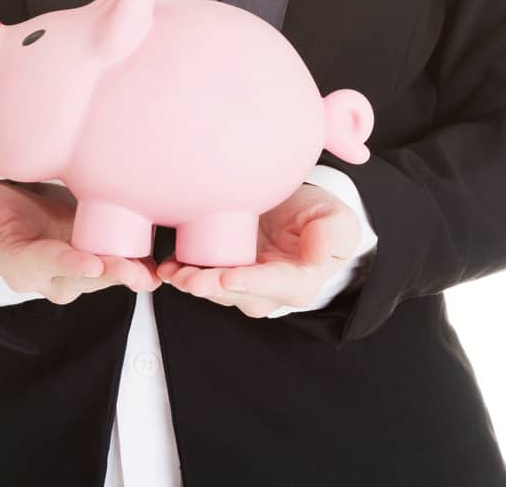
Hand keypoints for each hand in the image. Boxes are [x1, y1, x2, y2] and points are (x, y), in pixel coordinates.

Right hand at [0, 179, 162, 304]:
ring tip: (154, 273)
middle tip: (135, 274)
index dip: (68, 263)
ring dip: (130, 273)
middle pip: (84, 276)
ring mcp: (79, 266)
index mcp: (23, 263)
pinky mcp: (99, 254)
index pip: (47, 264)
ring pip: (107, 273)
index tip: (89, 264)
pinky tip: (165, 264)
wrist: (15, 213)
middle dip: (110, 275)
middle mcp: (54, 273)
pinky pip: (121, 264)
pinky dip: (142, 264)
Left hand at [156, 184, 364, 317]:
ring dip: (194, 282)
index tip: (229, 278)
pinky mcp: (226, 271)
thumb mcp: (337, 220)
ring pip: (218, 291)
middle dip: (213, 287)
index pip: (276, 285)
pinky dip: (184, 273)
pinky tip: (167, 266)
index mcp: (301, 282)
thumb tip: (320, 254)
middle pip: (240, 294)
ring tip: (173, 272)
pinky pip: (205, 277)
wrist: (300, 211)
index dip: (251, 283)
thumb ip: (333, 236)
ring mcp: (246, 284)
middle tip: (190, 280)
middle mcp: (270, 291)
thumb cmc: (321, 216)